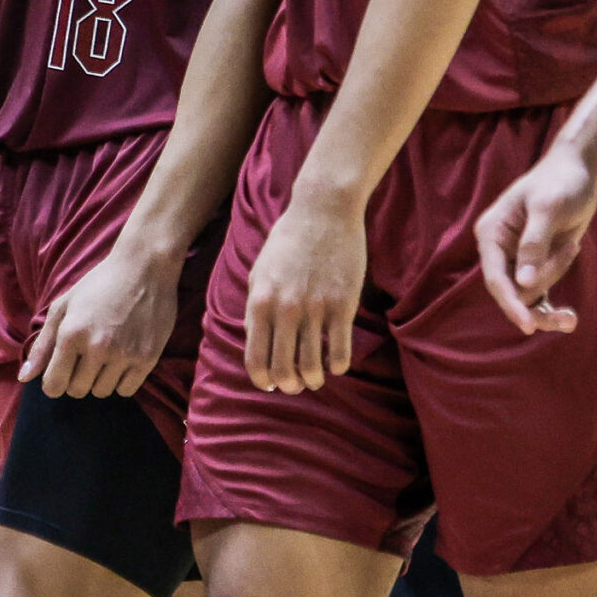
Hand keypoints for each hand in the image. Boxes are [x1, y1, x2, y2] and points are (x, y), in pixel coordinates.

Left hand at [23, 242, 182, 398]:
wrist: (144, 268)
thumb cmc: (99, 285)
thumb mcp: (63, 307)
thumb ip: (42, 345)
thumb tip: (24, 378)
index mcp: (71, 334)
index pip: (54, 385)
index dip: (53, 382)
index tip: (60, 373)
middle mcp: (97, 347)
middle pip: (77, 391)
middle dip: (76, 379)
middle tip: (84, 358)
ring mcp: (124, 354)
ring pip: (102, 392)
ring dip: (99, 380)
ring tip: (105, 356)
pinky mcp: (147, 358)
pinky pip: (126, 390)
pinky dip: (121, 381)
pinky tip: (121, 361)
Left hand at [244, 194, 366, 393]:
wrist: (323, 211)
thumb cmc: (288, 241)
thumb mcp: (259, 271)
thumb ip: (255, 306)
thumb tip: (254, 338)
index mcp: (260, 302)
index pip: (255, 359)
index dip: (262, 380)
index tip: (270, 384)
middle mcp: (285, 310)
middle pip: (283, 370)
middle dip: (289, 385)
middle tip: (296, 384)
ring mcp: (315, 309)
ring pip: (312, 366)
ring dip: (314, 379)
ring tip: (316, 378)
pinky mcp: (343, 305)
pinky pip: (340, 351)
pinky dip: (338, 366)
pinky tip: (337, 363)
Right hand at [476, 145, 596, 335]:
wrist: (578, 171)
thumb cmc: (560, 182)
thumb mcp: (548, 208)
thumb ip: (534, 244)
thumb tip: (523, 283)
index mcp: (491, 234)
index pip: (495, 276)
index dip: (510, 302)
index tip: (528, 325)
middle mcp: (500, 251)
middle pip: (513, 291)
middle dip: (542, 287)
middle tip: (570, 277)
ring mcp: (518, 261)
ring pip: (528, 298)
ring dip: (552, 294)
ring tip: (574, 266)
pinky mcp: (537, 267)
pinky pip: (540, 298)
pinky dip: (554, 309)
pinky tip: (570, 316)